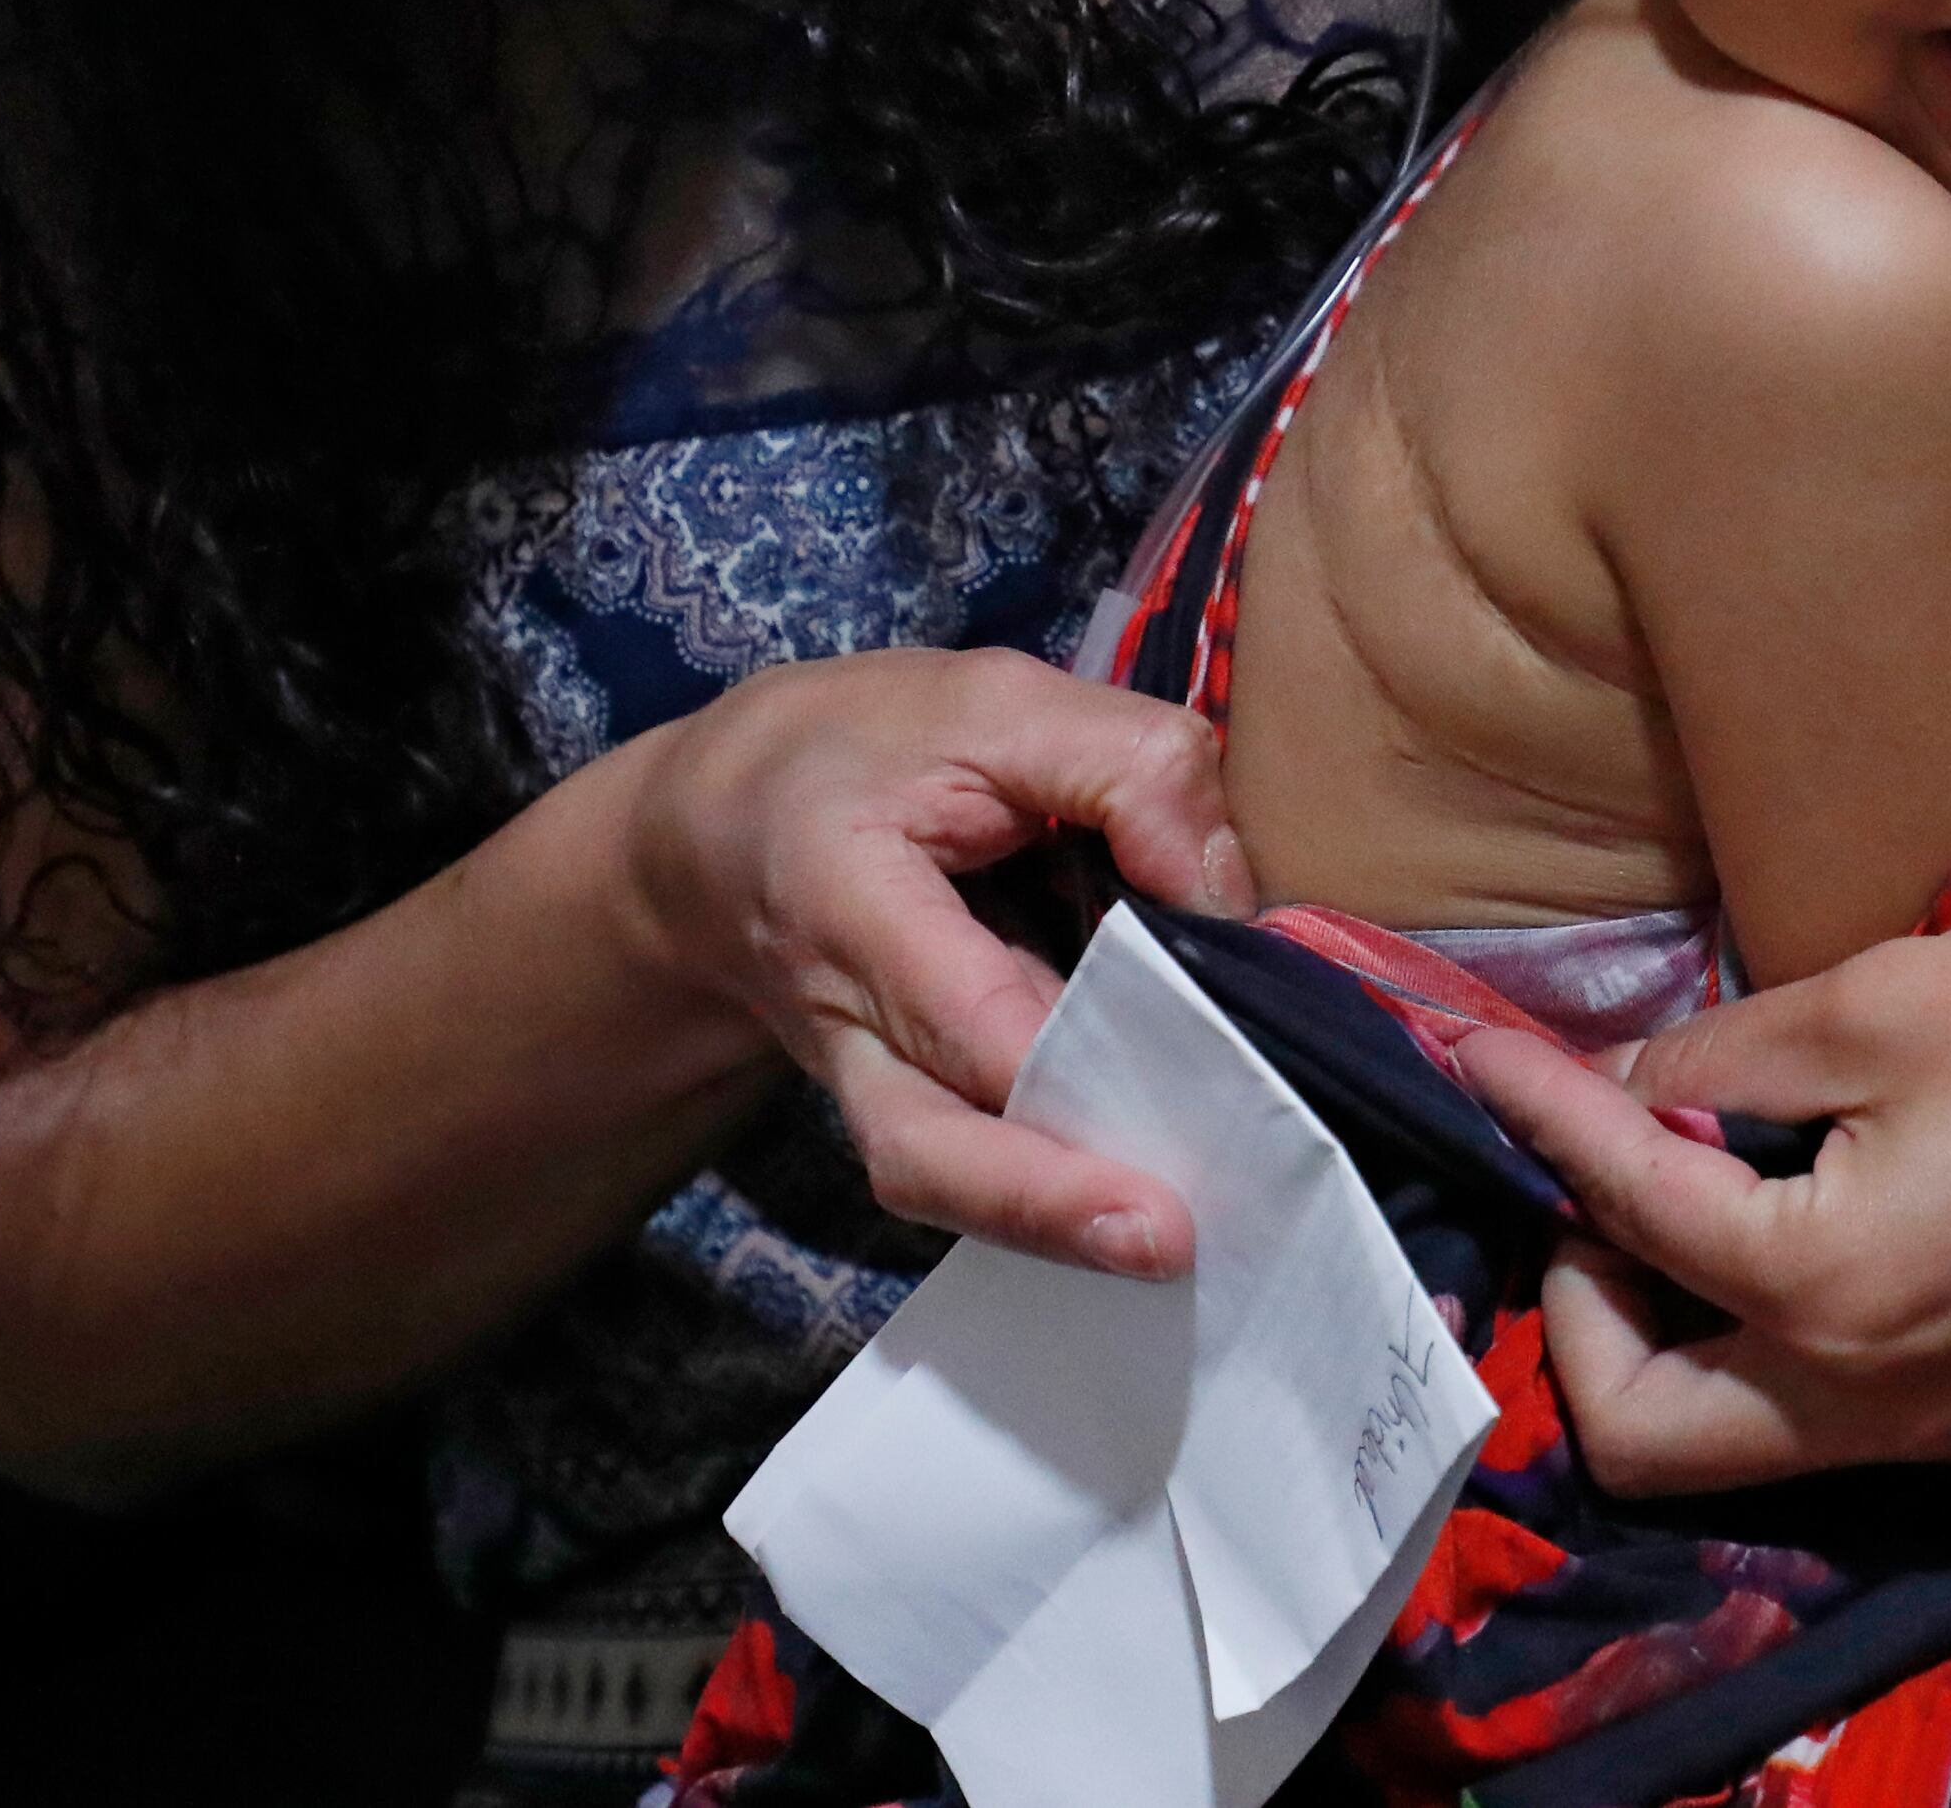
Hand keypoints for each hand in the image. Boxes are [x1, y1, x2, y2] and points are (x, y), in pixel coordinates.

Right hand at [621, 647, 1253, 1277]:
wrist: (726, 830)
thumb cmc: (864, 753)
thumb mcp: (991, 703)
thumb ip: (1122, 766)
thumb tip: (1224, 890)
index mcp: (847, 901)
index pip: (962, 1005)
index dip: (1075, 1046)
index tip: (1199, 1061)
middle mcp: (842, 1021)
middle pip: (921, 1147)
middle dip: (1043, 1203)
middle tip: (1166, 1239)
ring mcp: (866, 1081)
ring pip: (938, 1179)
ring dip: (1051, 1223)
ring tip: (1168, 1246)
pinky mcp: (905, 1100)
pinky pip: (968, 1166)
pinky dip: (1050, 1192)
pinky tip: (1143, 1197)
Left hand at [1456, 895, 1950, 1493]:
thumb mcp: (1880, 999)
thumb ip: (1722, 1055)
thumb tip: (1622, 1089)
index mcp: (1824, 1296)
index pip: (1624, 1210)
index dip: (1539, 1112)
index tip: (1481, 1048)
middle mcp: (1869, 1402)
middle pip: (1638, 1435)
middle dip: (1578, 1314)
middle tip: (1595, 1190)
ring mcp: (1941, 1424)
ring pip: (1732, 1445)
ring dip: (1668, 1340)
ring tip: (1683, 1196)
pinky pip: (1825, 1418)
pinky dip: (1763, 1343)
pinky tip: (1795, 1219)